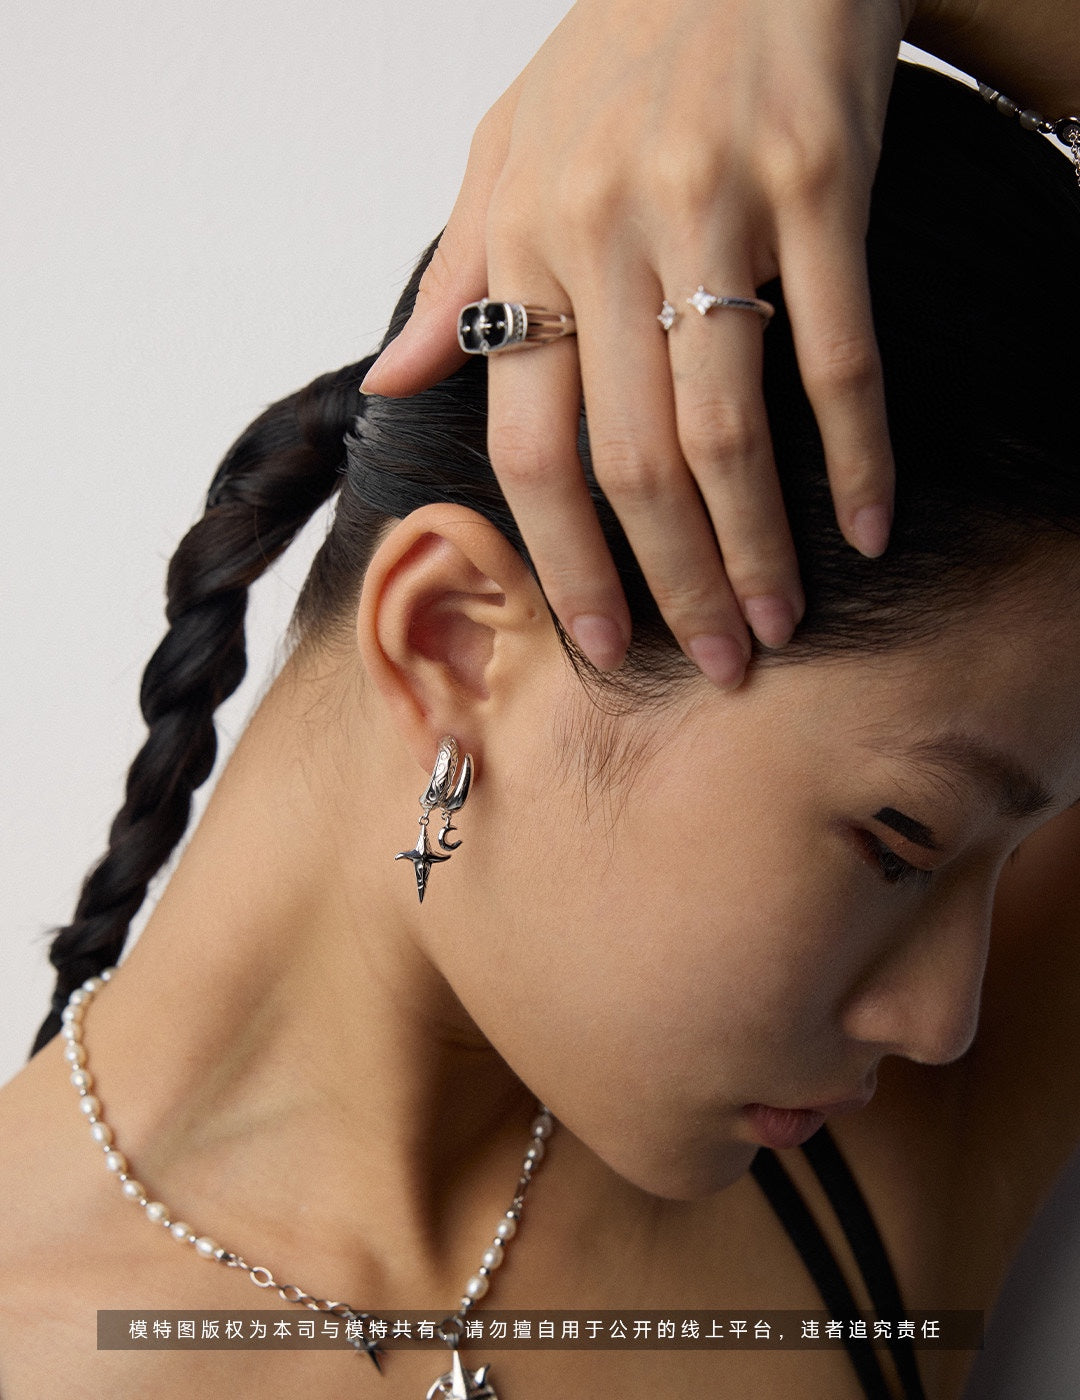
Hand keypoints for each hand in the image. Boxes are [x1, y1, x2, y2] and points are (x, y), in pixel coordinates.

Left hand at [361, 0, 914, 686]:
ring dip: (757, 545)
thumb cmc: (615, 54)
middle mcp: (606, 235)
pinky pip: (837, 350)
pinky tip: (867, 522)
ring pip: (728, 427)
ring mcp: (714, 208)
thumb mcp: (503, 151)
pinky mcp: (818, 179)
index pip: (532, 448)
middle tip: (716, 660)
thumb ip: (452, 275)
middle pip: (633, 464)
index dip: (568, 563)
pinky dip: (856, 450)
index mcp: (525, 243)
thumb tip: (394, 382)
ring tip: (779, 618)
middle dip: (673, 584)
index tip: (603, 643)